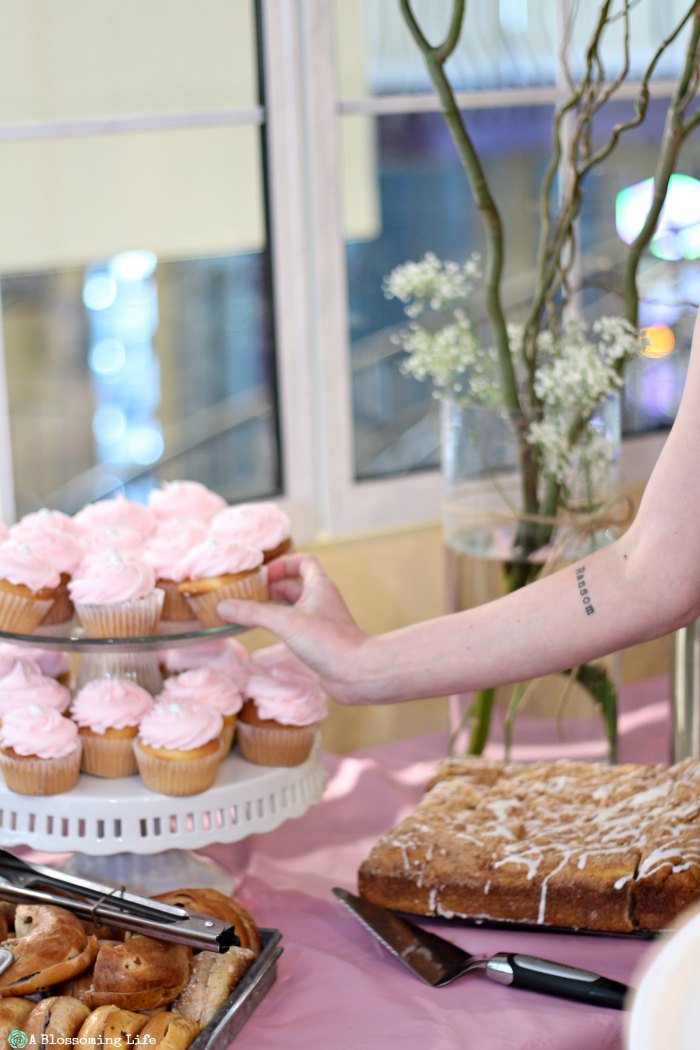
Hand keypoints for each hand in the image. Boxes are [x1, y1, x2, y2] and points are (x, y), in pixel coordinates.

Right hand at [217, 554, 368, 703]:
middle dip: (270, 590)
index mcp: (319, 587)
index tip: (262, 574)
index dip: (283, 564)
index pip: (303, 562)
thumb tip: (224, 606)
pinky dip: (278, 638)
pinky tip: (260, 652)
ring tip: (248, 618)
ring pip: (293, 612)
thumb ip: (254, 613)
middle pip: (294, 587)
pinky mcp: (319, 645)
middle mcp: (321, 602)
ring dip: (273, 613)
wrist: (358, 673)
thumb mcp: (287, 622)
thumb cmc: (329, 641)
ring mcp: (321, 624)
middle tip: (246, 597)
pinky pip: (294, 635)